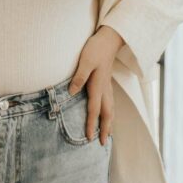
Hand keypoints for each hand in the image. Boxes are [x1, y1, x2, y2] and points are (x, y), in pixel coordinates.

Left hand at [67, 25, 124, 145]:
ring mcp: (107, 85)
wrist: (109, 39)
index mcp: (98, 86)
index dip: (91, 124)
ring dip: (109, 122)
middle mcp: (104, 88)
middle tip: (104, 144)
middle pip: (107, 113)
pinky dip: (110, 111)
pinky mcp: (107, 81)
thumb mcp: (85, 61)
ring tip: (109, 133)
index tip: (89, 138)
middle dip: (105, 129)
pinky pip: (110, 101)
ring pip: (111, 108)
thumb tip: (71, 92)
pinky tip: (108, 112)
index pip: (94, 110)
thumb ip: (79, 77)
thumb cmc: (96, 49)